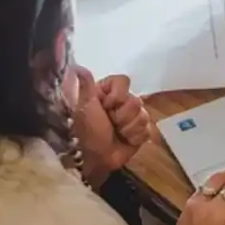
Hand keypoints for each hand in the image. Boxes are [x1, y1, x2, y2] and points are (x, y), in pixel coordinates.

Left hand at [70, 66, 144, 185]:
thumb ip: (86, 85)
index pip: (124, 81)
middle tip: (110, 123)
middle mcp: (123, 102)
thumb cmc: (86, 131)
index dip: (117, 95)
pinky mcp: (141, 132)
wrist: (93, 158)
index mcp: (109, 93)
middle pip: (136, 101)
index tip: (106, 106)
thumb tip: (77, 66)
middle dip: (122, 116)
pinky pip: (148, 130)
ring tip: (117, 134)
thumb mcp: (84, 106)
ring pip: (144, 116)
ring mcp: (133, 117)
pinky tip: (125, 140)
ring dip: (128, 128)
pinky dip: (135, 137)